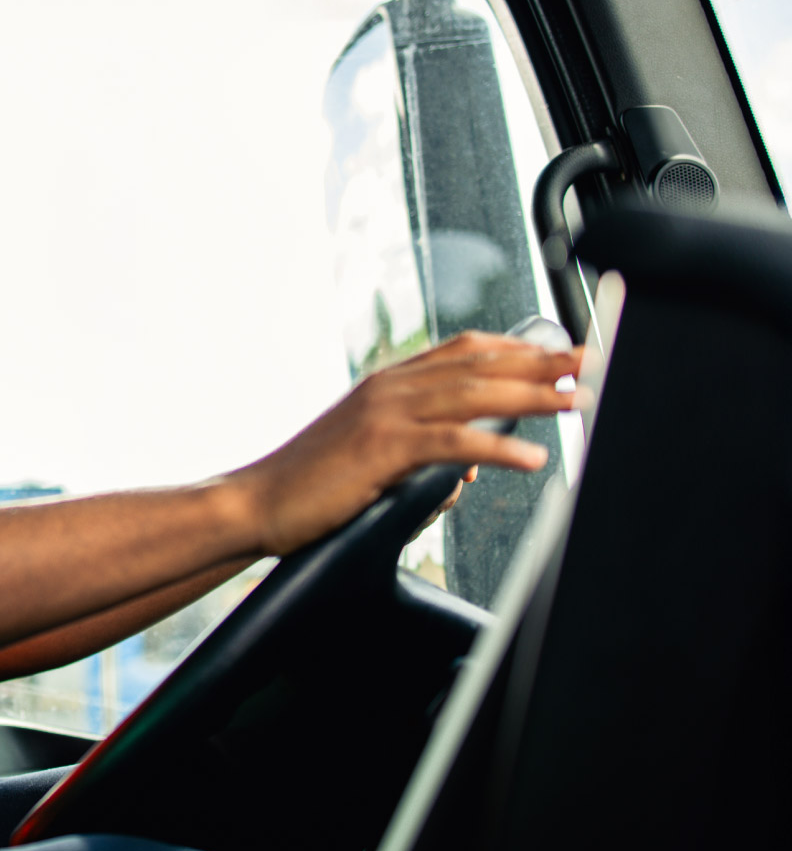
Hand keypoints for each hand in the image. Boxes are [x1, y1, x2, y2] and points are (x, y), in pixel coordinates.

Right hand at [225, 332, 578, 555]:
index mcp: (388, 383)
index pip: (467, 350)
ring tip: (579, 401)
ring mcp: (385, 414)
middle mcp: (390, 388)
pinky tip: (531, 457)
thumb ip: (424, 458)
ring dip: (534, 395)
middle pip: (482, 364)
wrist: (258, 503)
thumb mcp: (374, 463)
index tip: (565, 353)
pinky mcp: (381, 448)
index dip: (521, 347)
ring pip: (475, 393)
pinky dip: (498, 447)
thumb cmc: (312, 488)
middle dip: (544, 363)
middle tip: (593, 363)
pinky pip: (453, 442)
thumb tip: (470, 471)